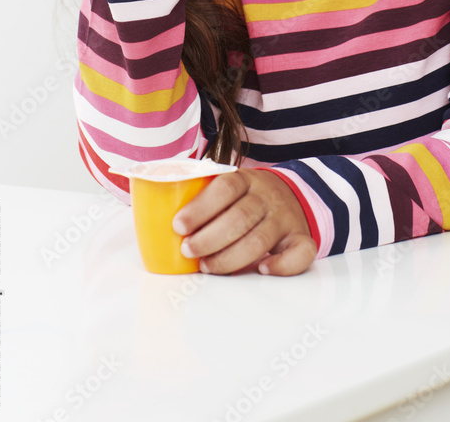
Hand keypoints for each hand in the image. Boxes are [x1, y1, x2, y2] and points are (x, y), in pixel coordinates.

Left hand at [172, 169, 317, 275]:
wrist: (290, 197)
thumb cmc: (245, 198)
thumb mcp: (228, 186)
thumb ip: (201, 194)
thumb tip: (149, 206)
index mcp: (246, 180)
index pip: (225, 188)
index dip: (200, 207)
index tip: (177, 226)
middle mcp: (267, 197)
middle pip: (240, 217)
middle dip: (210, 238)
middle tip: (188, 250)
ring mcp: (285, 218)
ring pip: (260, 240)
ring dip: (230, 257)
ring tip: (207, 266)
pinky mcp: (300, 238)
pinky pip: (300, 253)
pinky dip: (282, 265)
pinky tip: (262, 270)